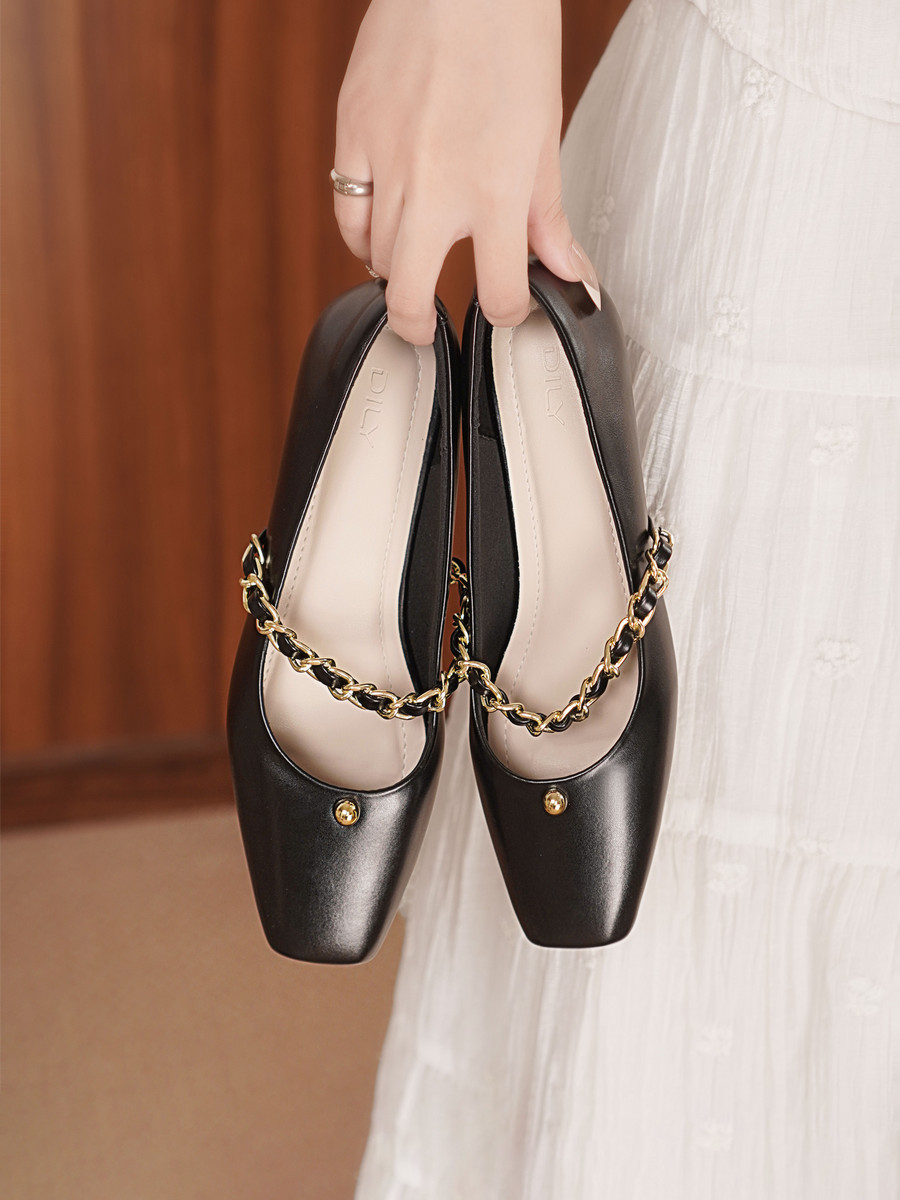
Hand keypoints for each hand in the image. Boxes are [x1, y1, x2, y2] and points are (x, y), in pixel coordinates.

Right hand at [333, 0, 598, 343]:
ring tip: (408, 264)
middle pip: (407, 296)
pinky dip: (360, 230)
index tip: (508, 308)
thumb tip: (571, 273)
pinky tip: (379, 227)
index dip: (508, 314)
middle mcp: (437, 187)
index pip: (499, 294)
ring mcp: (387, 162)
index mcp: (496, 191)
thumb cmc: (511, 39)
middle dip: (417, 327)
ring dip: (392, 271)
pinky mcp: (352, 133)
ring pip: (373, 256)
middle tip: (425, 330)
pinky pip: (345, 207)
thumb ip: (548, 218)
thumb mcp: (544, 137)